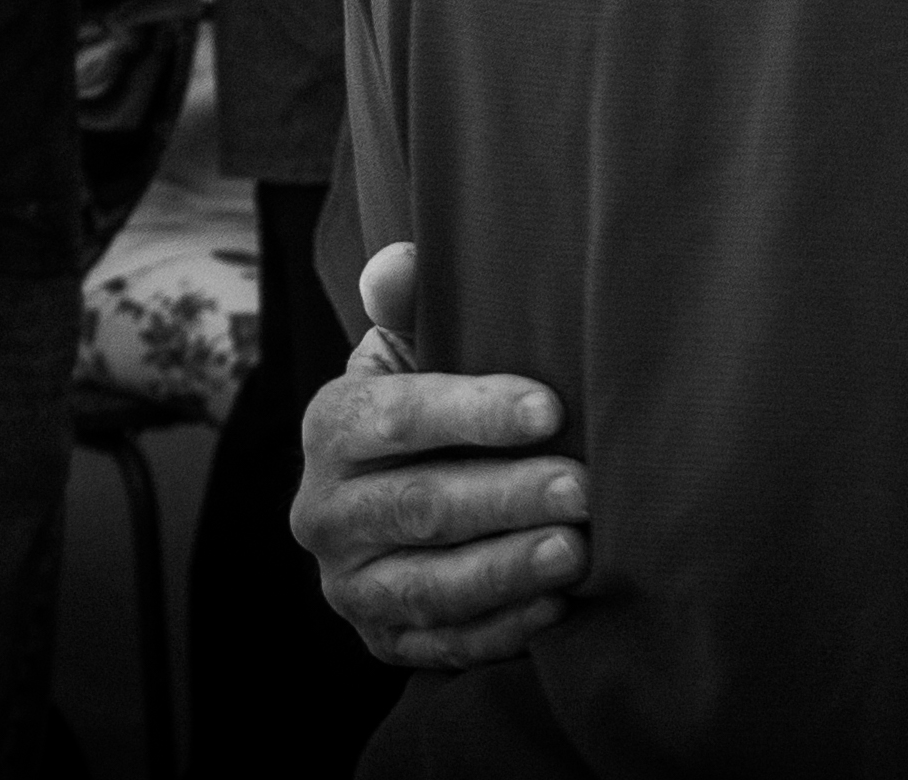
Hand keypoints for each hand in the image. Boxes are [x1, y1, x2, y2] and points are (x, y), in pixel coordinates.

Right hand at [297, 241, 590, 667]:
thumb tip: (399, 263)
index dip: (471, 412)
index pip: (396, 418)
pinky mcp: (382, 641)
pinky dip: (498, 630)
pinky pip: (439, 644)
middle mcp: (324, 512)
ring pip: (425, 585)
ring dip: (504, 571)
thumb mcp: (415, 347)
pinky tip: (557, 608)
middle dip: (504, 497)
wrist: (400, 488)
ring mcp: (349, 585)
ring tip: (577, 552)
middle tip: (583, 488)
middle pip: (417, 506)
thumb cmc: (432, 400)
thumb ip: (411, 303)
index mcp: (332, 426)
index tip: (549, 408)